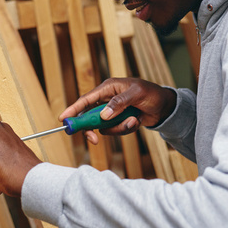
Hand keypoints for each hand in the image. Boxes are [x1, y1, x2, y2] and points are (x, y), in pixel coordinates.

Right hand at [58, 78, 176, 143]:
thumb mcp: (136, 94)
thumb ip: (119, 103)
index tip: (63, 119)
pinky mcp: (118, 121)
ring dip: (118, 128)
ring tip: (133, 119)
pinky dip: (125, 129)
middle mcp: (107, 100)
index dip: (73, 109)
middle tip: (94, 139)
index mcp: (108, 88)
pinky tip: (136, 121)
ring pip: (104, 127)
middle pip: (89, 116)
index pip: (86, 99)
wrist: (165, 106)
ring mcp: (112, 112)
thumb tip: (103, 116)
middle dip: (92, 128)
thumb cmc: (151, 94)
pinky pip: (115, 131)